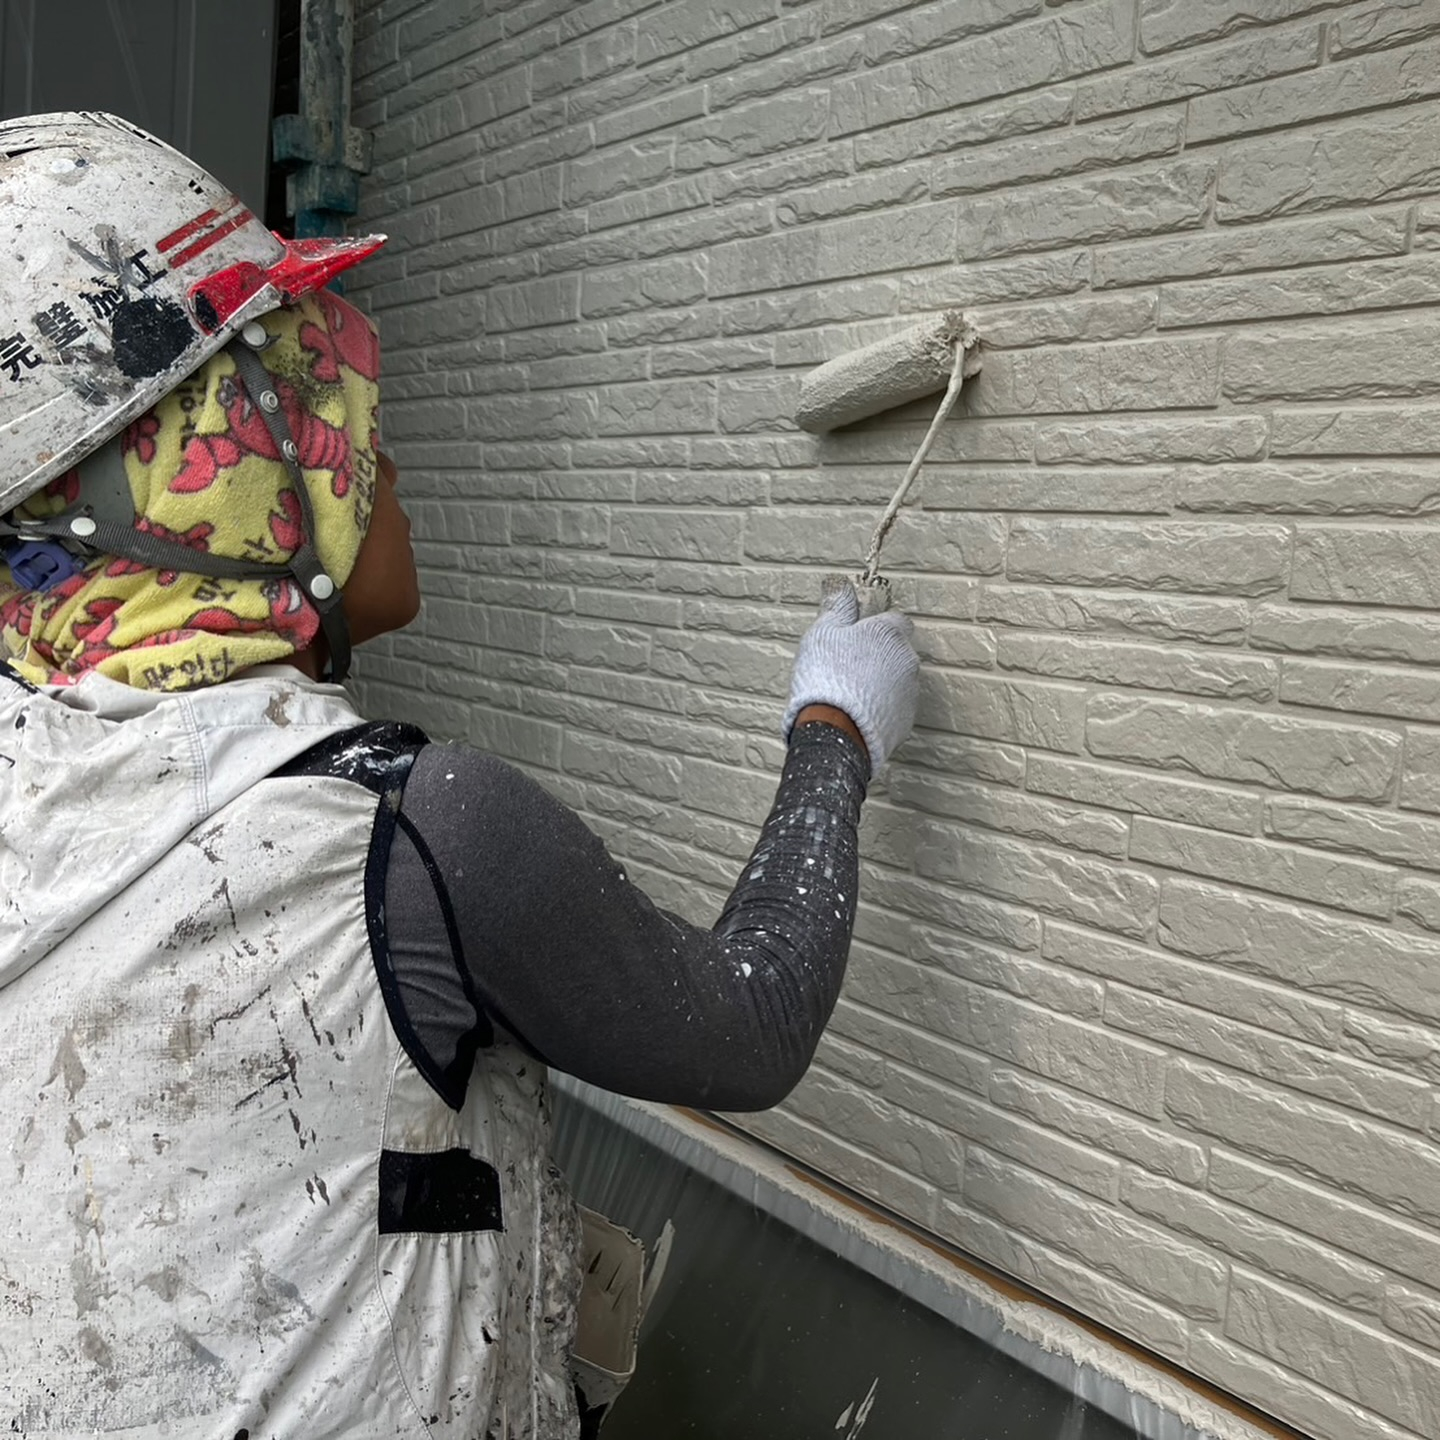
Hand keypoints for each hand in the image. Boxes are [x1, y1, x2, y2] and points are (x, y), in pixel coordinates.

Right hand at [782, 576, 919, 771]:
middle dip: (878, 656)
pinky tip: (858, 712)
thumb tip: (841, 586)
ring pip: (897, 679)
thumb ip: (838, 607)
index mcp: (889, 633)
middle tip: (848, 667)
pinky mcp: (906, 719)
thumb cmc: (826, 678)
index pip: (896, 620)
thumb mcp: (823, 634)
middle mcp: (907, 659)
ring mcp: (909, 691)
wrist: (834, 731)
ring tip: (850, 693)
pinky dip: (882, 707)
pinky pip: (895, 706)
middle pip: (896, 651)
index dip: (876, 627)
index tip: (859, 636)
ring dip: (881, 682)